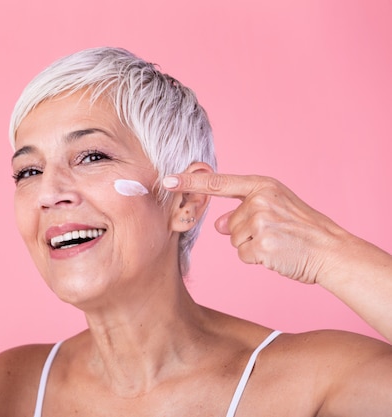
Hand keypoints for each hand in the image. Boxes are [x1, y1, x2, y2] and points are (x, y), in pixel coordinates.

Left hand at [164, 172, 347, 283]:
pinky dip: (257, 259)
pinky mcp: (262, 243)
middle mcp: (259, 200)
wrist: (331, 251)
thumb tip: (219, 226)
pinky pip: (243, 255)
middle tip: (275, 234)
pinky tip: (277, 254)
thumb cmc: (303, 230)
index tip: (166, 180)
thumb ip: (245, 211)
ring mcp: (260, 221)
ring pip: (234, 241)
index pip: (218, 183)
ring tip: (278, 243)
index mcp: (262, 186)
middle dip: (245, 233)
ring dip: (252, 247)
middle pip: (228, 224)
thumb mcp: (275, 209)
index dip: (190, 182)